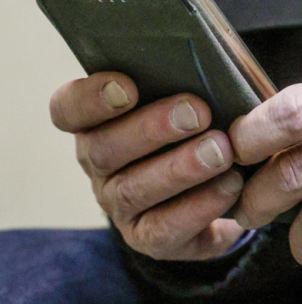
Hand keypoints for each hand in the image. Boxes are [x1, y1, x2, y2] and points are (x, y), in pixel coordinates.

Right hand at [50, 72, 244, 259]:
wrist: (218, 188)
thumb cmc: (199, 130)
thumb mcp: (188, 103)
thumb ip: (183, 83)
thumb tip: (206, 65)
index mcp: (98, 124)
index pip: (69, 109)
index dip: (90, 98)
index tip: (126, 86)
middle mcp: (100, 166)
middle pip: (103, 149)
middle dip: (151, 129)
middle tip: (197, 112)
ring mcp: (119, 205)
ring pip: (133, 189)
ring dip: (179, 168)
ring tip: (220, 150)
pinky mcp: (147, 238)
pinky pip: (165, 228)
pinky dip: (199, 206)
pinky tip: (230, 185)